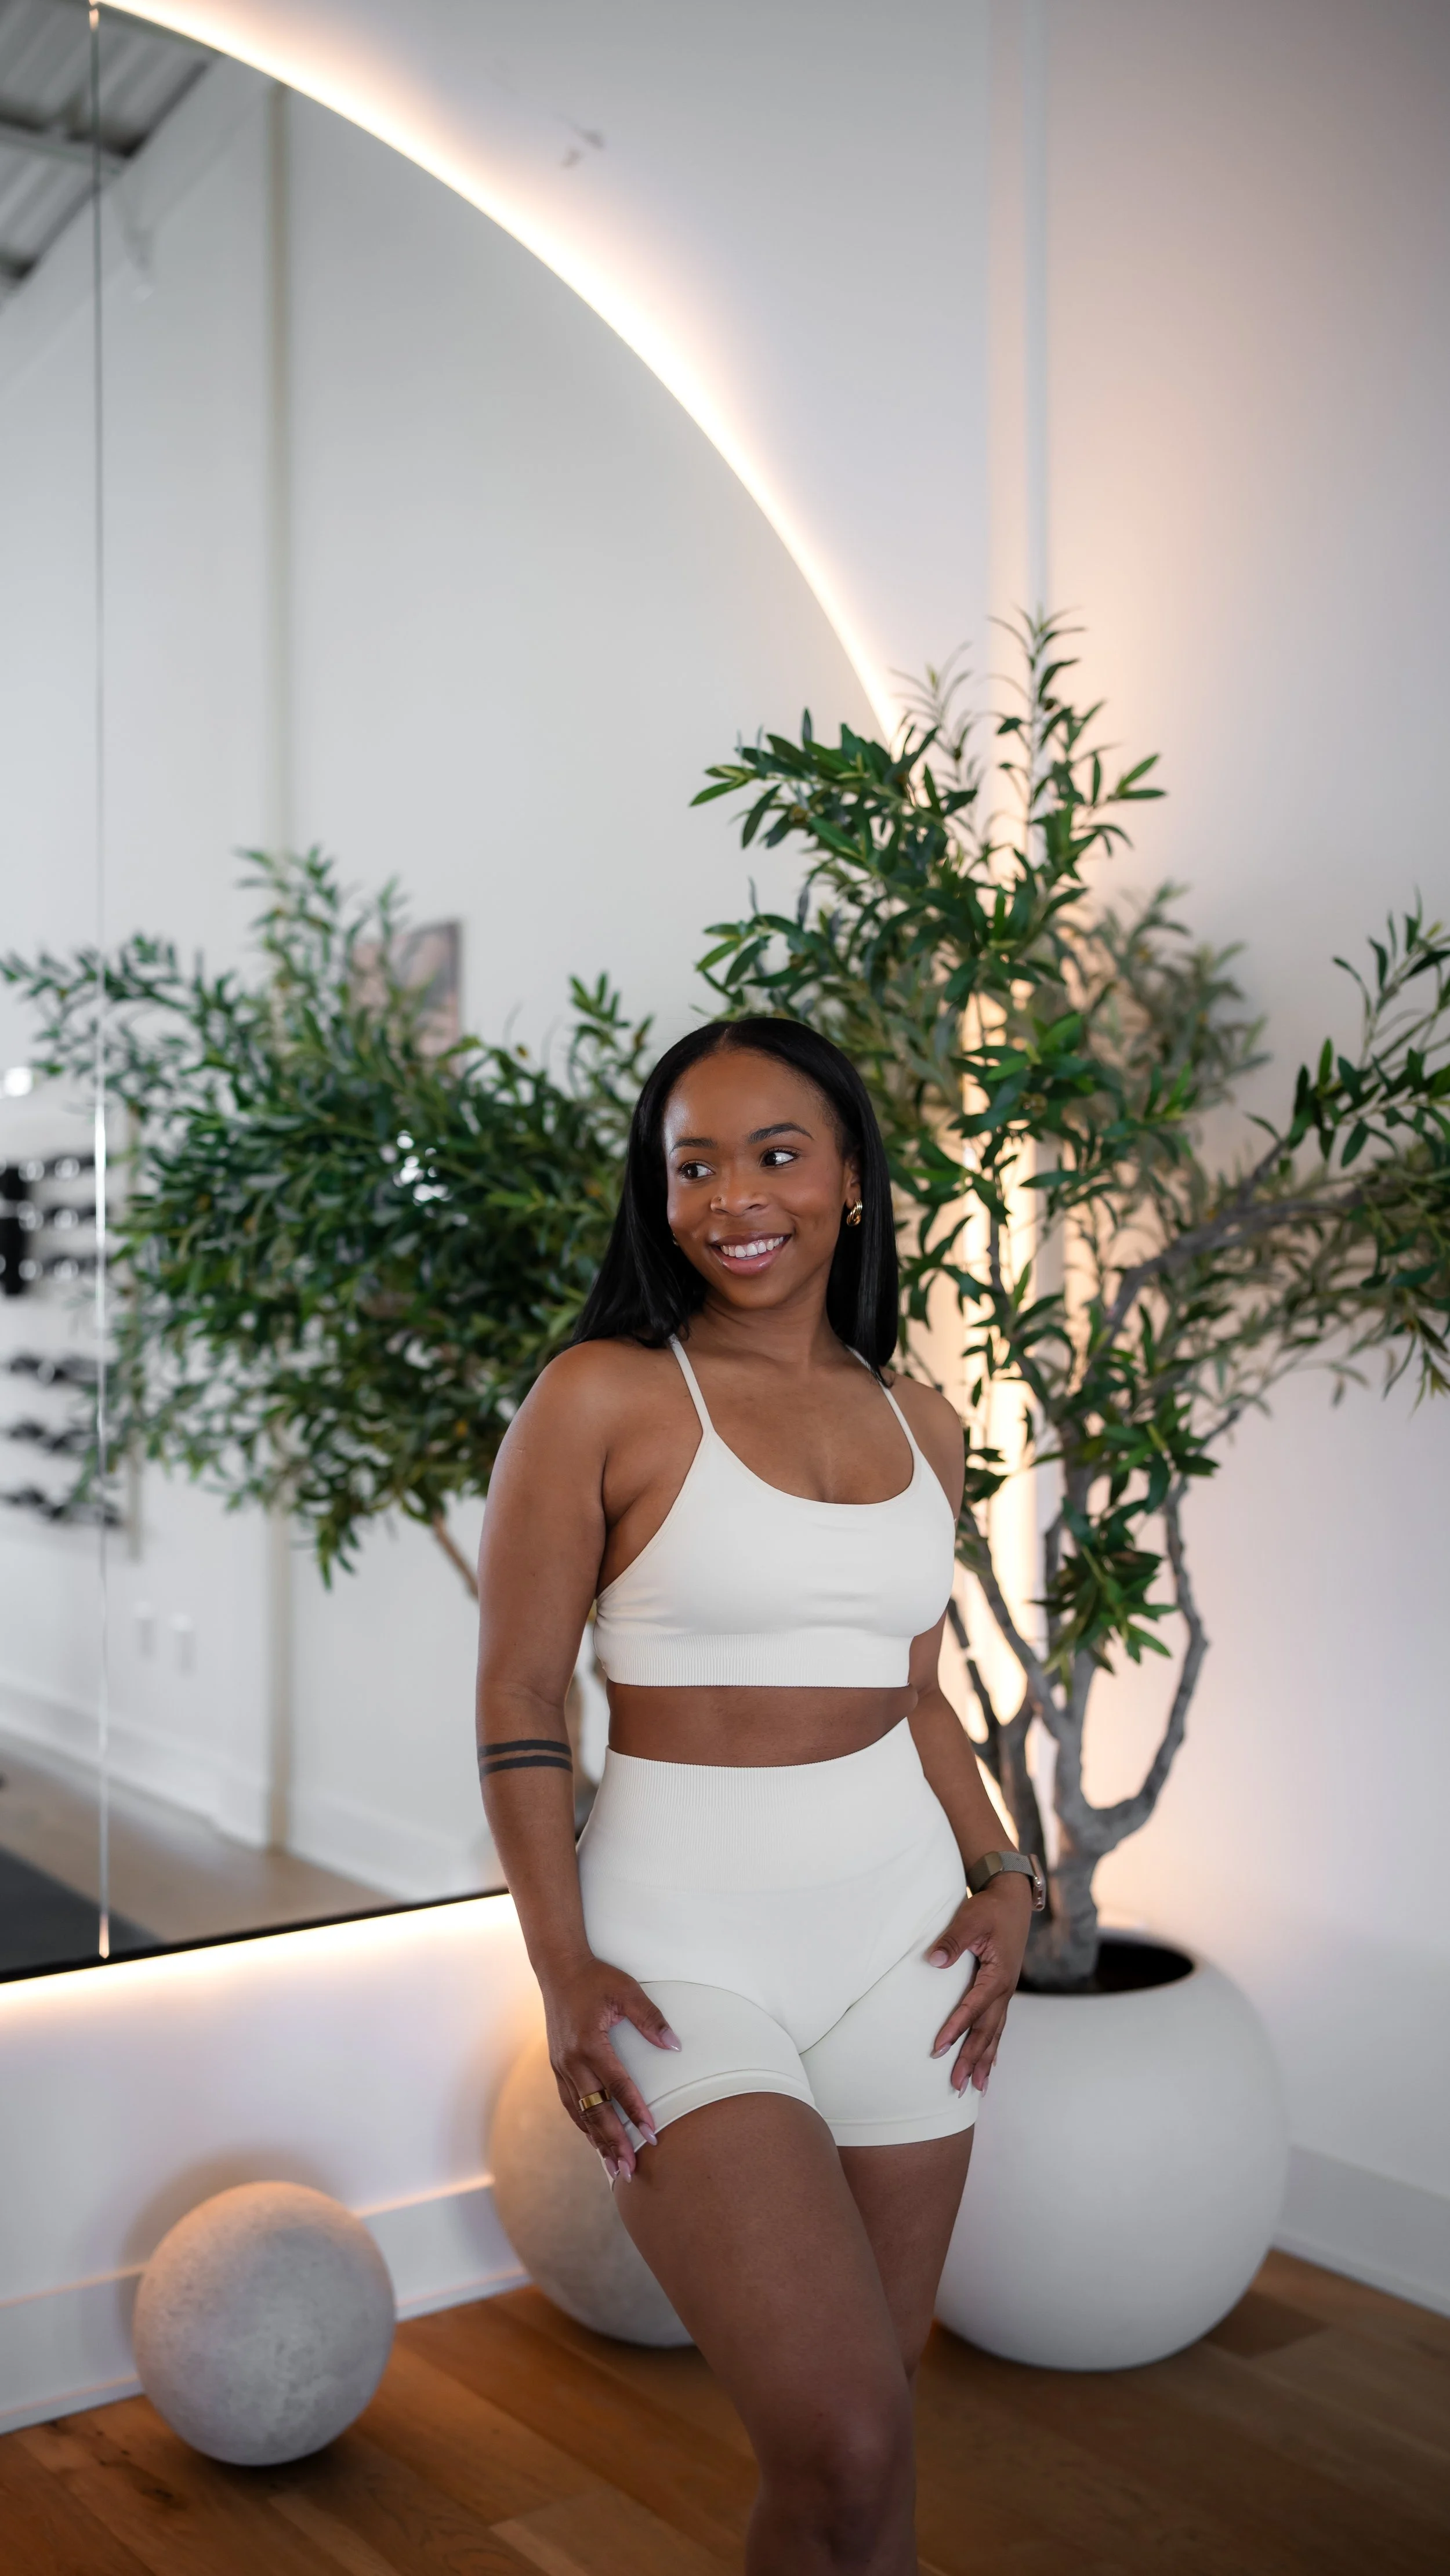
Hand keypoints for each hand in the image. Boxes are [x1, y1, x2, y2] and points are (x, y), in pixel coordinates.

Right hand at [542, 1954, 680, 2179]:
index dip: (635, 2113)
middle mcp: (572, 2061)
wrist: (559, 1970)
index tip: (651, 2136)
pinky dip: (583, 2126)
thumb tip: (675, 2046)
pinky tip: (595, 2141)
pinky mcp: (557, 2068)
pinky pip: (570, 2104)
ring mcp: (561, 2067)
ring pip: (580, 2113)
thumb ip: (650, 2018)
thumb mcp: (626, 1991)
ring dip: (597, 2141)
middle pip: (595, 2110)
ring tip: (614, 2167)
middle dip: (613, 2142)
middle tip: (631, 2169)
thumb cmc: (596, 1979)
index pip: (617, 2087)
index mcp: (589, 2044)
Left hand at [928, 1873, 1032, 2094]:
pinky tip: (989, 2064)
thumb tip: (934, 1960)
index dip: (955, 2029)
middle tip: (958, 2085)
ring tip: (976, 2088)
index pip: (972, 2009)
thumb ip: (953, 1940)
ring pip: (995, 2033)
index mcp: (997, 1976)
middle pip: (986, 2031)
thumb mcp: (970, 1919)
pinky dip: (992, 2047)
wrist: (1011, 1900)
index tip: (938, 2049)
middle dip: (971, 2059)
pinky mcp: (1001, 1990)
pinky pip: (998, 2025)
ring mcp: (1005, 1993)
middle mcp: (1004, 1990)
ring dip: (984, 2060)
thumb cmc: (990, 1909)